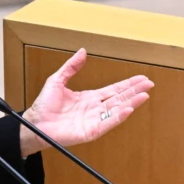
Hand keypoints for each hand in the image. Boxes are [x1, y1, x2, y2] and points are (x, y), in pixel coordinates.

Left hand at [19, 48, 153, 156]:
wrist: (34, 123)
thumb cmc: (43, 106)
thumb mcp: (57, 80)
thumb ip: (71, 67)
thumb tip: (82, 51)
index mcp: (89, 98)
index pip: (113, 90)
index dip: (128, 84)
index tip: (141, 78)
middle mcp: (94, 110)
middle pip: (120, 99)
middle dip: (135, 91)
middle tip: (149, 84)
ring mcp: (94, 121)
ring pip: (117, 110)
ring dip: (132, 103)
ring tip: (144, 95)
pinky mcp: (90, 132)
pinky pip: (107, 123)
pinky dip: (119, 117)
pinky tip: (129, 109)